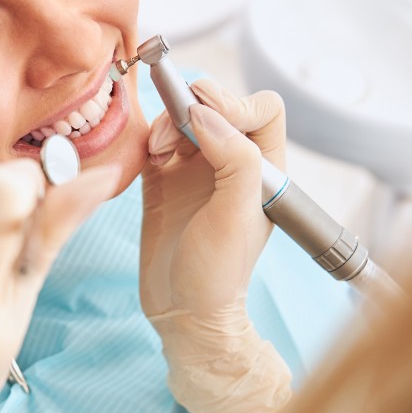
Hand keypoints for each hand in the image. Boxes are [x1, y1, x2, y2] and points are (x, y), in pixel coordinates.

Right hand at [140, 82, 291, 412]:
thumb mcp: (238, 215)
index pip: (261, 108)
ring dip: (165, 123)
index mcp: (264, 167)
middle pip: (215, 105)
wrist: (182, 309)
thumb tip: (204, 112)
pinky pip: (154, 139)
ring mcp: (195, 169)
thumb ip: (234, 157)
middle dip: (191, 108)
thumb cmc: (220, 272)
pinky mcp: (163, 178)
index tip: (207, 122)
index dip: (235, 103)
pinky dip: (147, 139)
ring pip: (181, 117)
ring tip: (156, 152)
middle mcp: (232, 161)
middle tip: (172, 134)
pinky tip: (147, 158)